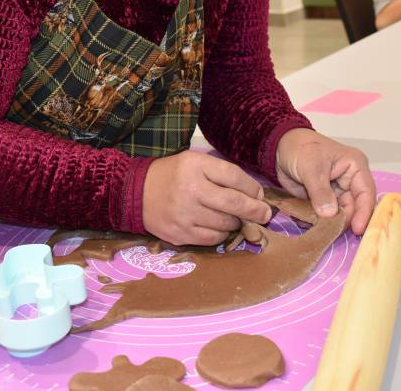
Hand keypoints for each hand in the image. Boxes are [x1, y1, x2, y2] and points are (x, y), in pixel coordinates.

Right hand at [143, 151, 271, 245]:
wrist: (136, 193)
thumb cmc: (172, 175)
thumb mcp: (194, 162)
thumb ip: (222, 173)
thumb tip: (254, 193)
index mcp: (195, 166)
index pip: (234, 177)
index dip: (252, 188)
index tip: (259, 195)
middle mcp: (190, 190)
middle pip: (234, 203)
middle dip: (255, 210)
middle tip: (265, 214)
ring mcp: (184, 215)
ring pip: (225, 224)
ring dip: (236, 222)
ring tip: (234, 218)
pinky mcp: (180, 235)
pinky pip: (212, 238)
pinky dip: (221, 234)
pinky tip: (218, 226)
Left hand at [275, 128, 375, 234]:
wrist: (279, 148)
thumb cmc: (300, 148)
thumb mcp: (311, 167)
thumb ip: (320, 191)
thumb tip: (330, 214)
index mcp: (355, 167)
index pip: (366, 193)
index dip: (364, 212)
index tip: (357, 229)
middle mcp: (349, 182)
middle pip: (354, 207)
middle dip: (345, 221)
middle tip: (333, 234)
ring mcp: (336, 192)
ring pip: (339, 214)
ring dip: (331, 225)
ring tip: (321, 233)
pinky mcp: (323, 201)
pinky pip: (325, 216)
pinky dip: (319, 223)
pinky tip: (311, 228)